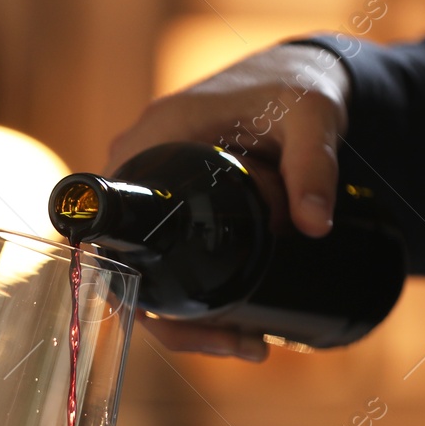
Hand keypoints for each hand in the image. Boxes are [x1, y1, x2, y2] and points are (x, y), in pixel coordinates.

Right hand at [107, 43, 352, 360]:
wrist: (303, 78)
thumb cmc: (296, 87)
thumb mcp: (310, 120)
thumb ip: (313, 167)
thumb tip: (315, 227)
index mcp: (148, 144)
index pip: (109, 225)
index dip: (127, 282)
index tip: (181, 321)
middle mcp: (139, 171)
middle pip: (127, 268)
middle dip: (177, 322)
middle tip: (239, 345)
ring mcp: (157, 194)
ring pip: (151, 278)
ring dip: (192, 322)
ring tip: (251, 347)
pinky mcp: (177, 210)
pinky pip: (170, 265)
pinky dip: (199, 303)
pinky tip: (238, 329)